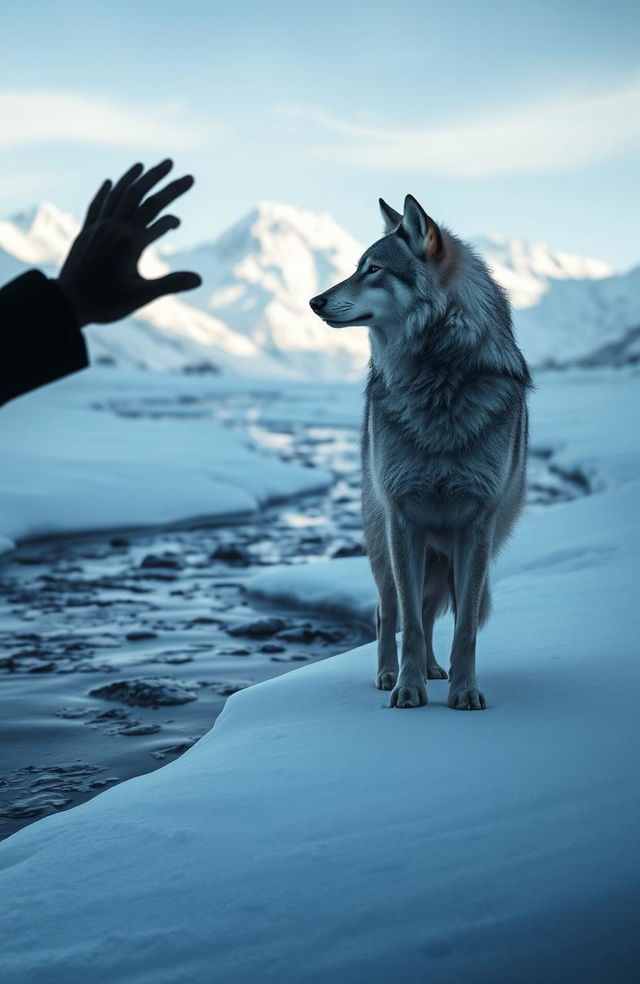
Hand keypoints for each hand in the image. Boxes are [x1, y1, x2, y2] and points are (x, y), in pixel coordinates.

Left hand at [57, 160, 201, 326]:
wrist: (67, 303)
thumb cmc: (106, 302)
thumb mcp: (141, 296)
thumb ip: (170, 284)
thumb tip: (199, 279)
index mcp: (131, 242)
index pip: (159, 216)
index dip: (173, 214)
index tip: (180, 223)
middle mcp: (115, 228)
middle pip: (140, 196)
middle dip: (159, 179)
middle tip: (175, 165)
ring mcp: (98, 228)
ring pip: (118, 195)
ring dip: (133, 178)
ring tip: (144, 165)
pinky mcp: (86, 233)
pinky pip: (97, 205)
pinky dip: (105, 192)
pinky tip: (110, 182)